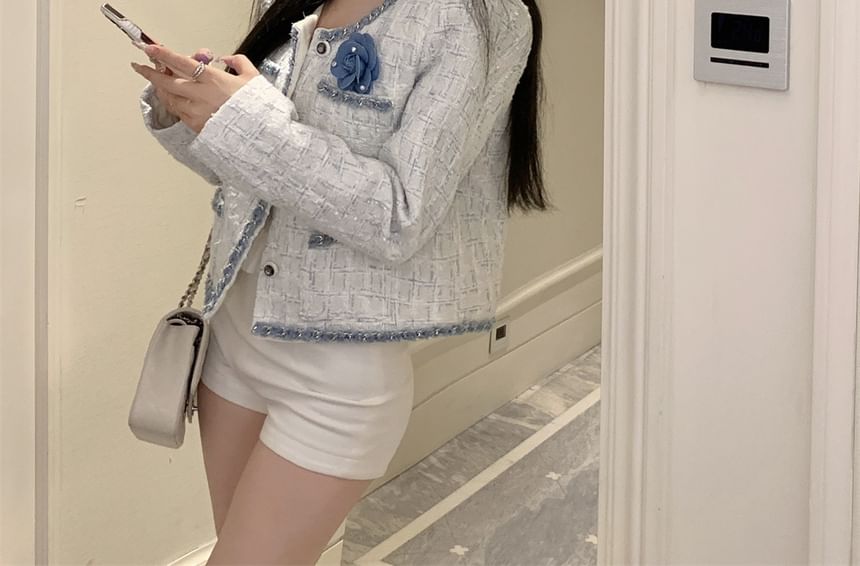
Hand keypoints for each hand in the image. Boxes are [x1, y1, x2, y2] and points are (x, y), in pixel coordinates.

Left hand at [132, 44, 259, 133]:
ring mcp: (197, 112)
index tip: (151, 49)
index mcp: (213, 80)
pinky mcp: (197, 126)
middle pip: (168, 82)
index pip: (182, 63)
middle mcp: (201, 95)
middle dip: (150, 74)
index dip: (164, 55)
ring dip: (161, 90)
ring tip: (157, 84)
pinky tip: (172, 100)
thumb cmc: (257, 108)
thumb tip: (226, 59)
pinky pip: (179, 113)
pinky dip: (173, 104)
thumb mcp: (253, 78)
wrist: (259, 136)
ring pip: (170, 99)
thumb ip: (238, 62)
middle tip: (140, 67)